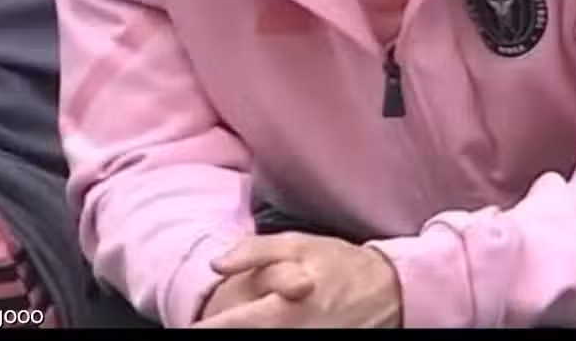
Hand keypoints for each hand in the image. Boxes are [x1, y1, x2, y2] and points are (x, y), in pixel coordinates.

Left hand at [194, 231, 402, 327]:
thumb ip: (255, 252)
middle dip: (220, 332)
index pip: (232, 324)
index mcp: (284, 308)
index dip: (205, 328)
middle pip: (244, 339)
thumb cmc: (340, 264)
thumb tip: (216, 264)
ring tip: (227, 323)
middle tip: (204, 326)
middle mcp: (294, 335)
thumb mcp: (300, 244)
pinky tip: (256, 327)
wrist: (389, 290)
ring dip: (239, 337)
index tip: (185, 327)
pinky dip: (263, 337)